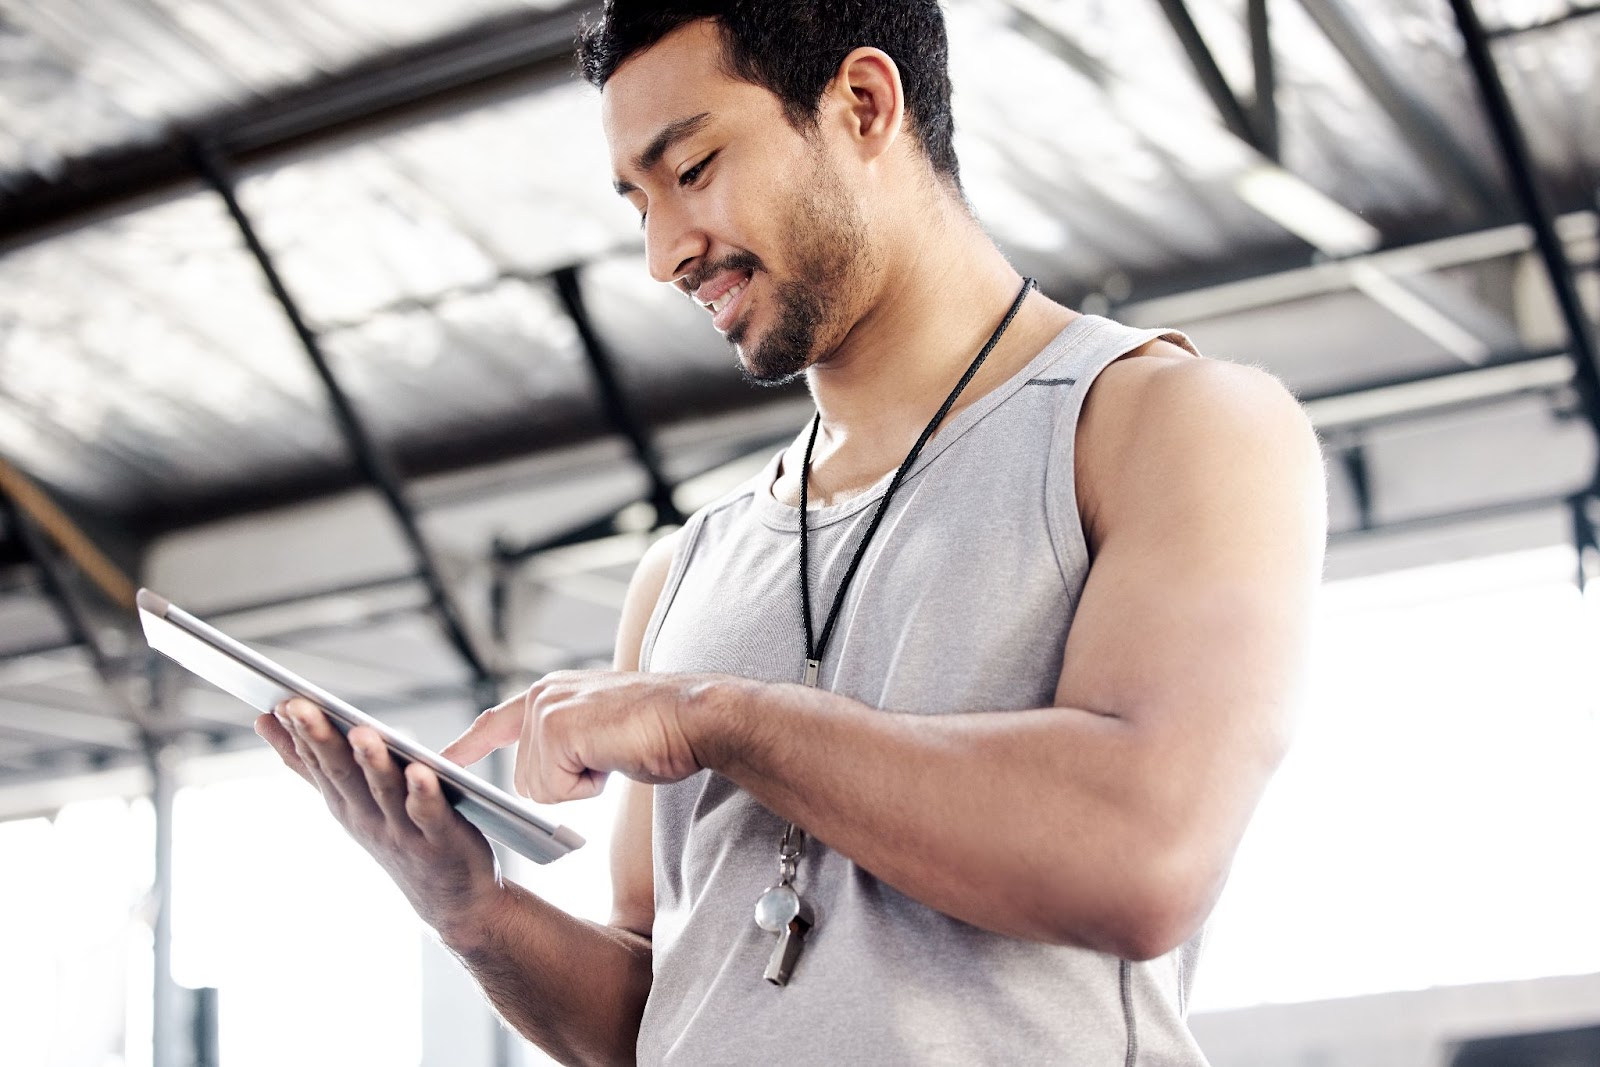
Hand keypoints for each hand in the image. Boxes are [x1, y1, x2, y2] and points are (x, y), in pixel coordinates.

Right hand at [255, 699, 502, 944]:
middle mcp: (366, 817)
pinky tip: (421, 771)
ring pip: (382, 790)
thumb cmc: (398, 838)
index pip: (317, 763)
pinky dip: (423, 793)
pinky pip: (429, 814)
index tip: (280, 700)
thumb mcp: (349, 800)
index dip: (298, 733)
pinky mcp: (441, 840)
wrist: (453, 902)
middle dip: (320, 737)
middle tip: (299, 705)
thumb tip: (268, 720)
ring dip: (370, 761)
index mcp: (345, 804)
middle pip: (341, 772)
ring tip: (360, 731)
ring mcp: (401, 831)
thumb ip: (314, 765)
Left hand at [441, 670, 726, 803]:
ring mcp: (546, 710)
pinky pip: (555, 789)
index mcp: (552, 692)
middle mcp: (542, 695)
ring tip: (613, 753)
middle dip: (566, 784)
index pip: (497, 721)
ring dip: (579, 785)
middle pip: (525, 778)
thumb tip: (546, 776)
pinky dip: (587, 786)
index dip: (470, 744)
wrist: (693, 717)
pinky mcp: (555, 729)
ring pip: (539, 787)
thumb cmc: (660, 731)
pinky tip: (611, 758)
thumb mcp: (600, 733)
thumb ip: (568, 742)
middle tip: (607, 757)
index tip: (443, 760)